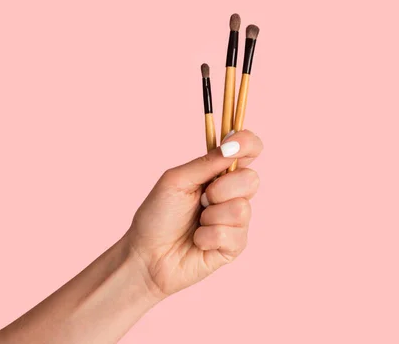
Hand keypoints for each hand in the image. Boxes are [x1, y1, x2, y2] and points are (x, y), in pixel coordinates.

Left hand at [126, 130, 263, 297]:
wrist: (147, 255)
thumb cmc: (157, 216)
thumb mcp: (177, 181)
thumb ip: (206, 163)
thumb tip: (233, 144)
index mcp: (218, 173)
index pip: (248, 150)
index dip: (248, 143)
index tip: (234, 145)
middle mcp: (231, 194)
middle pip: (251, 179)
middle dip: (222, 189)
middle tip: (201, 199)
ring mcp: (235, 221)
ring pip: (242, 208)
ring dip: (211, 217)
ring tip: (196, 223)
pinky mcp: (234, 245)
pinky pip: (233, 235)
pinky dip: (208, 237)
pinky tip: (197, 242)